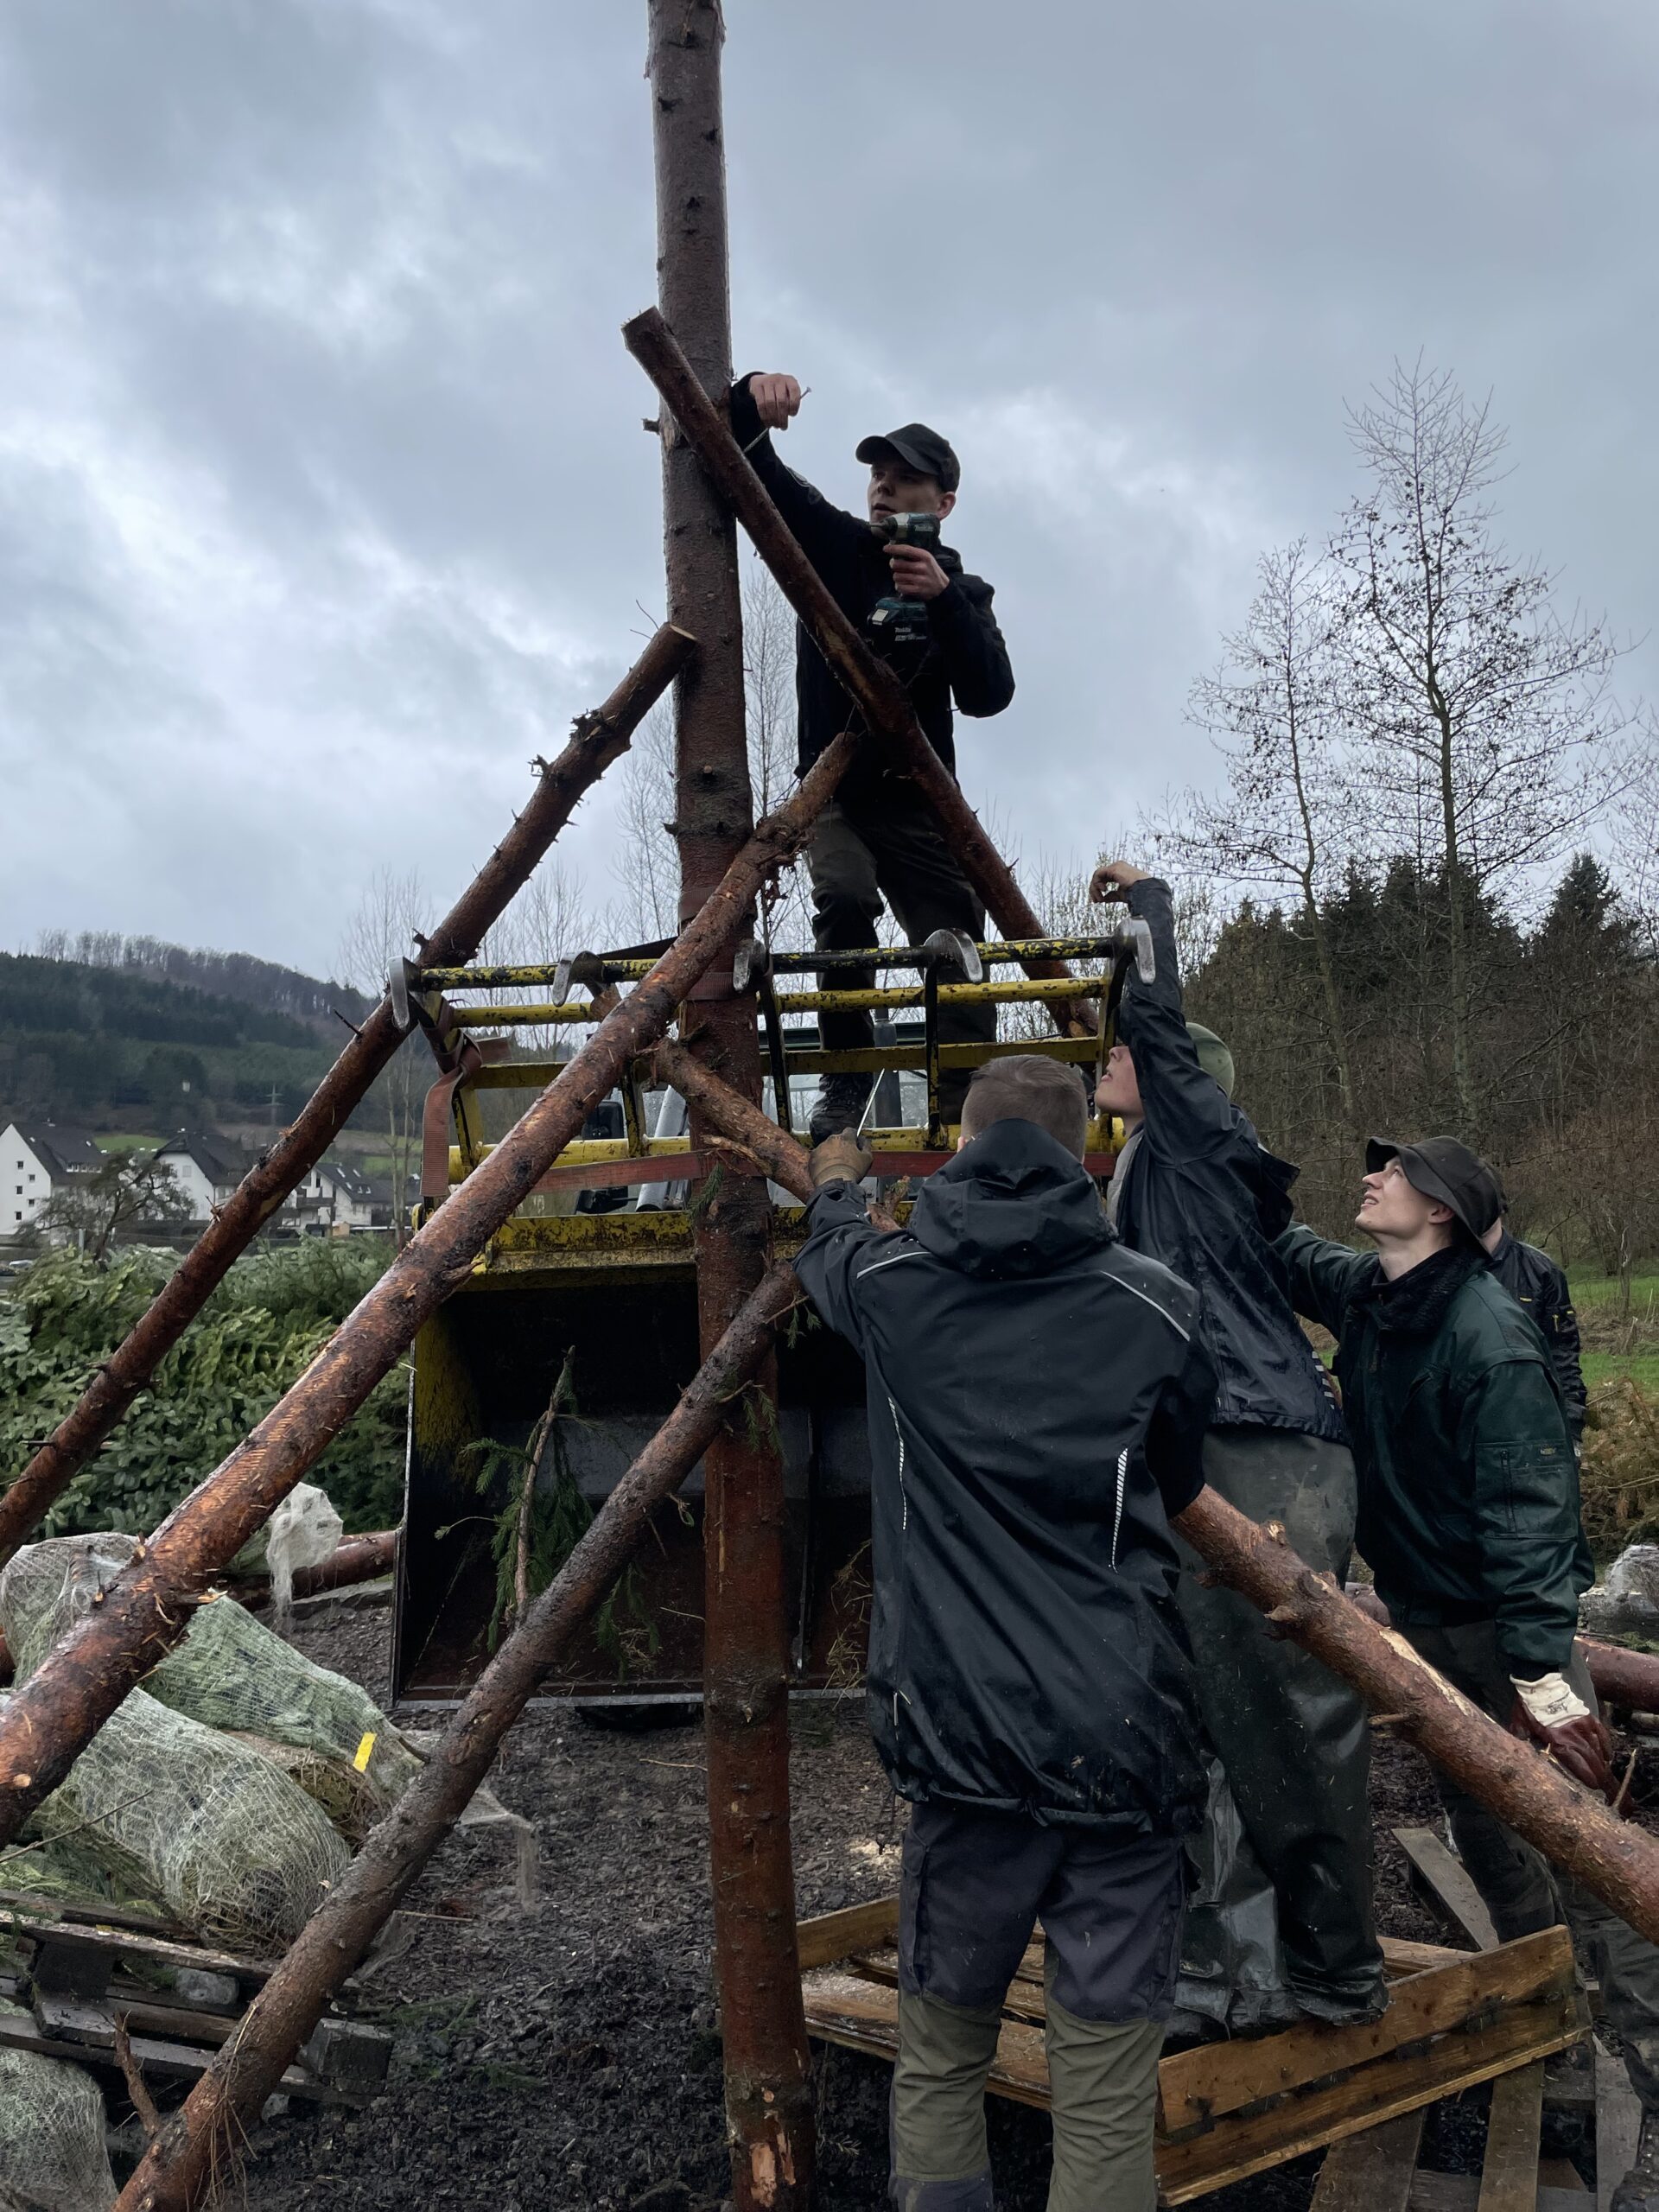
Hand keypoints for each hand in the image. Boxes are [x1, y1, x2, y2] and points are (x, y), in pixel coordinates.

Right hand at [749, 373, 801, 431]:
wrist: (763, 381)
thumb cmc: (779, 391)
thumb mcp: (788, 393)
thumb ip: (790, 403)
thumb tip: (786, 417)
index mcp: (790, 380)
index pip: (794, 392)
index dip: (794, 406)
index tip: (792, 415)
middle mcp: (779, 379)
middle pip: (782, 401)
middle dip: (782, 417)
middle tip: (783, 426)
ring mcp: (767, 381)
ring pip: (770, 403)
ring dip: (773, 418)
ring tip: (775, 425)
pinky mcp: (757, 386)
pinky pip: (761, 404)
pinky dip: (765, 416)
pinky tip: (768, 422)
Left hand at [809, 1132, 873, 1189]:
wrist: (835, 1184)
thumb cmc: (851, 1172)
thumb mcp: (867, 1159)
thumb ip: (866, 1145)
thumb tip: (864, 1141)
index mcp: (845, 1138)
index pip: (850, 1131)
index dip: (853, 1138)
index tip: (854, 1144)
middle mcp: (831, 1140)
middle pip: (838, 1139)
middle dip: (842, 1146)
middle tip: (846, 1159)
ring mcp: (820, 1148)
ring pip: (827, 1147)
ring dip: (831, 1153)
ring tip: (837, 1166)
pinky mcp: (813, 1157)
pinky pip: (819, 1156)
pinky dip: (822, 1160)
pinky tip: (828, 1169)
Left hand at [886, 545, 949, 601]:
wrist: (942, 588)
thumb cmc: (931, 571)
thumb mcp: (927, 558)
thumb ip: (914, 554)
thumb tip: (895, 550)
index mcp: (925, 556)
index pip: (905, 550)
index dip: (894, 548)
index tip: (885, 548)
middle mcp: (922, 567)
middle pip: (897, 564)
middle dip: (893, 565)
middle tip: (896, 566)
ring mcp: (920, 579)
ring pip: (896, 576)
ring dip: (897, 577)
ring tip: (903, 576)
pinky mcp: (917, 590)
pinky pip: (899, 587)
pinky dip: (899, 586)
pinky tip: (904, 584)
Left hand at [1089, 859, 1150, 903]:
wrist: (1145, 892)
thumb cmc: (1138, 893)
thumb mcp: (1121, 895)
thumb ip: (1111, 895)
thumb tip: (1104, 898)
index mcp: (1120, 872)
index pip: (1105, 878)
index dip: (1099, 889)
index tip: (1098, 900)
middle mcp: (1118, 867)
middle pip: (1099, 876)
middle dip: (1094, 890)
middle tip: (1095, 901)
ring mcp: (1116, 866)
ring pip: (1097, 875)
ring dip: (1095, 889)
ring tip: (1099, 898)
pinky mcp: (1113, 868)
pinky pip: (1098, 874)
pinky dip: (1097, 884)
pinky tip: (1103, 891)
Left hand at [1508, 1676, 1618, 1800]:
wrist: (1539, 1682)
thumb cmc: (1528, 1705)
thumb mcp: (1520, 1724)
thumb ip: (1523, 1739)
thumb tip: (1521, 1751)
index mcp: (1557, 1740)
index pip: (1576, 1763)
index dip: (1586, 1776)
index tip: (1592, 1786)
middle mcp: (1574, 1735)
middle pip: (1590, 1759)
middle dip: (1597, 1774)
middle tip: (1602, 1786)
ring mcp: (1583, 1725)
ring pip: (1597, 1749)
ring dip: (1601, 1763)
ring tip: (1605, 1775)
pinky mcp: (1588, 1716)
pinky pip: (1601, 1734)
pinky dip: (1606, 1746)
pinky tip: (1608, 1756)